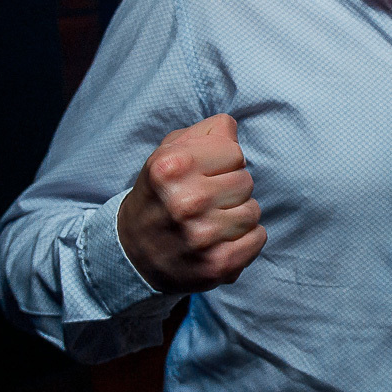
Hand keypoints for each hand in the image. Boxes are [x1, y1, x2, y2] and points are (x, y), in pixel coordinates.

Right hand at [117, 115, 265, 292]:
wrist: (133, 252)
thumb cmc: (159, 195)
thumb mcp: (167, 154)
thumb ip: (205, 133)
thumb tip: (232, 128)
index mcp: (171, 167)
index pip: (234, 152)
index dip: (223, 162)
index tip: (204, 175)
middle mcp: (185, 201)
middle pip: (246, 182)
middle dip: (230, 189)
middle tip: (206, 201)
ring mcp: (202, 236)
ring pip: (253, 211)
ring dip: (238, 214)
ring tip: (212, 220)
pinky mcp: (217, 264)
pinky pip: (258, 238)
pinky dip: (246, 239)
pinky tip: (221, 239)